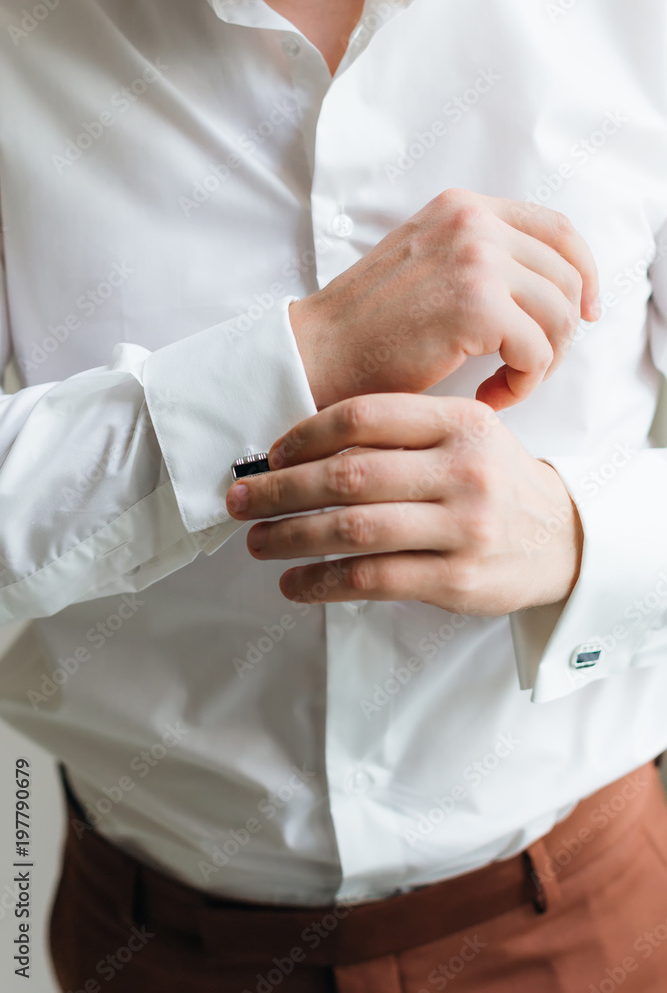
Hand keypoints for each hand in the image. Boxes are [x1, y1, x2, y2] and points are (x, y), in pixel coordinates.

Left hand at [225, 393, 583, 615]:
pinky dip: (321, 582)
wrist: (563, 538)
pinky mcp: (458, 579)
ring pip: (353, 529)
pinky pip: (371, 579)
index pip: (362, 417)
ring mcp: (463, 527)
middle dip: (279, 489)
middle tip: (239, 499)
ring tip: (257, 541)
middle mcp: (463, 470)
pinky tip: (293, 583)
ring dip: (290, 536)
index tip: (269, 454)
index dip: (303, 436)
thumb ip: (402, 434)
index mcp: (459, 422)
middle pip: (348, 476)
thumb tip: (304, 450)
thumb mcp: (466, 436)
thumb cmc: (495, 482)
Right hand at [289, 188, 599, 411]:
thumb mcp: (425, 265)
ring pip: (560, 317)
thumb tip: (548, 289)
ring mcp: (477, 260)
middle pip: (567, 278)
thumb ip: (479, 260)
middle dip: (560, 333)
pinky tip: (489, 396)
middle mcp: (474, 222)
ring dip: (542, 364)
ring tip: (502, 385)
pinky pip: (537, 352)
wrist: (316, 352)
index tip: (586, 314)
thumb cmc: (366, 327)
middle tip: (527, 369)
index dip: (584, 274)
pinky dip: (523, 385)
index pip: (558, 230)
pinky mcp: (477, 307)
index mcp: (464, 208)